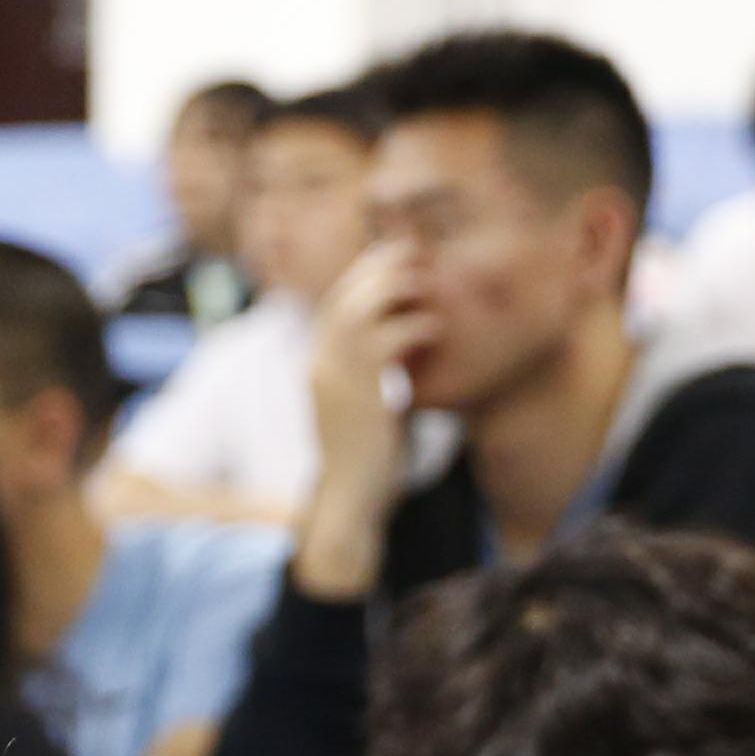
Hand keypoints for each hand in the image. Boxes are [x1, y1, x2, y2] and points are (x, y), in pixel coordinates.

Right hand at [309, 240, 433, 482]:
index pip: (335, 305)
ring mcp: (335, 380)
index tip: (397, 259)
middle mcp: (320, 366)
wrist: (353, 501)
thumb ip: (378, 372)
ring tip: (426, 283)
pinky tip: (435, 329)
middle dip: (379, 269)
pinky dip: (413, 327)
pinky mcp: (360, 396)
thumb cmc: (370, 457)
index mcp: (319, 366)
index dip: (364, 275)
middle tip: (416, 254)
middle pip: (344, 298)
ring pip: (358, 312)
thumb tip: (406, 344)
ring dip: (395, 289)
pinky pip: (386, 343)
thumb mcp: (369, 404)